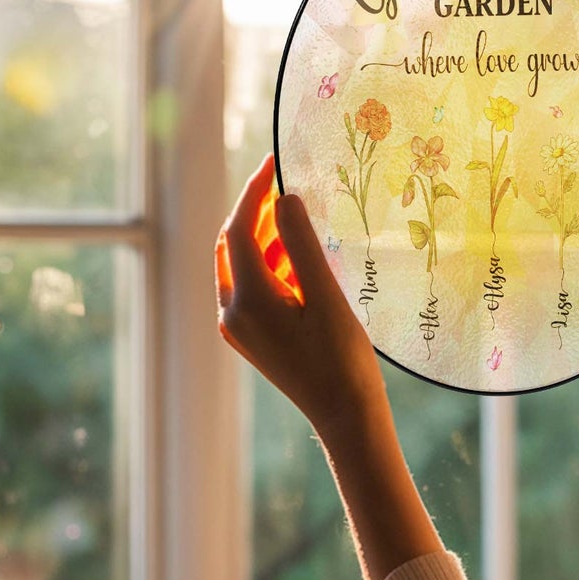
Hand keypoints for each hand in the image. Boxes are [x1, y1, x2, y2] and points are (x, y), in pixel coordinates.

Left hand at [216, 155, 385, 441]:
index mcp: (246, 300)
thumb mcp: (326, 296)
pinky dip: (272, 265)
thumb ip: (301, 244)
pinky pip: (252, 288)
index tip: (276, 162)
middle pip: (233, 246)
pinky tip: (301, 258)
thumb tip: (284, 198)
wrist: (346, 417)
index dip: (256, 192)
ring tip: (300, 218)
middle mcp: (232, 313)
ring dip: (266, 238)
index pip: (239, 230)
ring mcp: (240, 328)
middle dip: (257, 212)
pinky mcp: (254, 338)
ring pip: (242, 266)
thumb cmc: (342, 360)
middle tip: (287, 184)